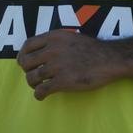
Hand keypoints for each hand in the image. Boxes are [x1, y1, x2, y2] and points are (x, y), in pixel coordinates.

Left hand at [15, 28, 132, 99]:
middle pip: (26, 63)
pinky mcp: (62, 81)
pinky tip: (42, 96)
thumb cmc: (92, 49)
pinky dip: (39, 95)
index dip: (22, 55)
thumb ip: (54, 42)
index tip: (24, 63)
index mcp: (53, 37)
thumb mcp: (70, 37)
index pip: (27, 45)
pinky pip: (41, 90)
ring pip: (32, 78)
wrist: (110, 59)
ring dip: (33, 84)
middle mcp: (52, 50)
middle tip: (33, 76)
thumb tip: (38, 52)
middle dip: (27, 71)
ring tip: (39, 86)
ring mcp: (57, 66)